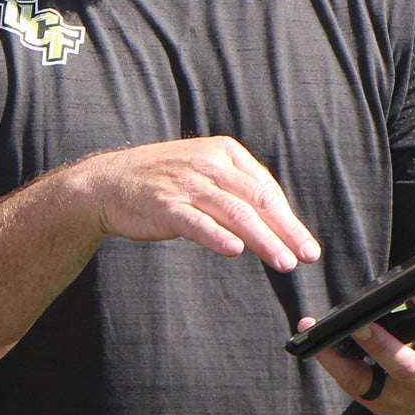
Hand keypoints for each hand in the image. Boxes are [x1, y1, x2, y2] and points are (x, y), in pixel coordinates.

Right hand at [63, 136, 320, 272]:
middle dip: (286, 231)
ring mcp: (186, 184)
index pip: (265, 189)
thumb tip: (276, 221)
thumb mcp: (204, 172)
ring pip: (235, 213)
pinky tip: (235, 250)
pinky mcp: (165, 206)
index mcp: (224, 152)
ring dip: (263, 239)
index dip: (289, 219)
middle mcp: (208, 165)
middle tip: (306, 256)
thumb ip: (236, 191)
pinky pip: (197, 222)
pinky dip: (218, 236)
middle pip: (256, 200)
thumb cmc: (162, 181)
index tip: (305, 246)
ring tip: (283, 261)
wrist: (109, 182)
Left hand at [300, 237, 414, 414]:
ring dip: (342, 358)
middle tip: (358, 318)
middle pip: (402, 361)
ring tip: (317, 330)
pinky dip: (334, 366)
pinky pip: (354, 386)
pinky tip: (316, 342)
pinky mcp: (384, 404)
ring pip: (371, 380)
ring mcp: (407, 396)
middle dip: (380, 342)